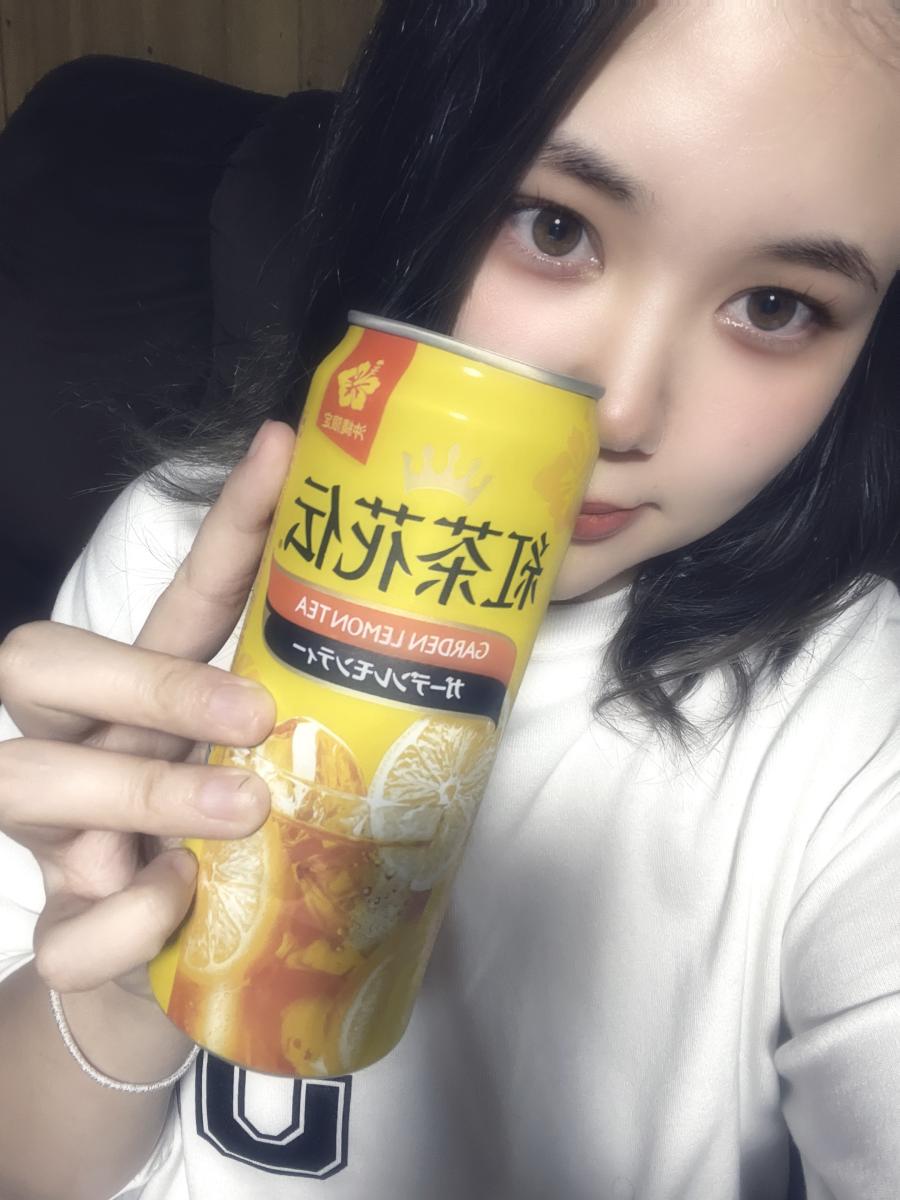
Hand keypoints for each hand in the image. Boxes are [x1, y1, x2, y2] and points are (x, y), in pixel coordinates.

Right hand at [0, 420, 295, 1001]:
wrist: (165, 977)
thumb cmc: (232, 853)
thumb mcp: (280, 775)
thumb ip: (322, 738)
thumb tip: (422, 688)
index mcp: (146, 697)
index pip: (180, 598)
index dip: (228, 526)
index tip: (286, 453)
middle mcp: (83, 745)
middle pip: (40, 661)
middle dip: (145, 680)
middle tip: (251, 713)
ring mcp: (55, 834)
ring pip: (27, 779)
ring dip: (144, 793)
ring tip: (238, 818)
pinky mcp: (59, 927)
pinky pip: (69, 930)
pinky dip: (131, 926)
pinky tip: (182, 918)